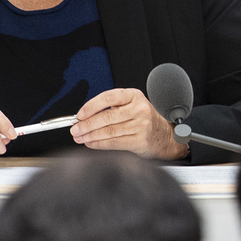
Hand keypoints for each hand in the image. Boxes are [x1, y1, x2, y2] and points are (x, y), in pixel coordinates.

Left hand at [72, 88, 190, 159]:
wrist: (164, 135)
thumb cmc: (143, 120)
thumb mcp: (132, 106)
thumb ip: (112, 108)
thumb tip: (84, 117)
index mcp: (134, 96)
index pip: (109, 97)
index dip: (91, 106)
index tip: (79, 114)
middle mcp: (139, 109)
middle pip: (107, 116)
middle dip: (87, 124)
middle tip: (75, 129)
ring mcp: (141, 125)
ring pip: (109, 131)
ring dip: (90, 135)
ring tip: (80, 137)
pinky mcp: (140, 140)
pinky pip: (115, 142)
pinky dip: (100, 144)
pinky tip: (91, 143)